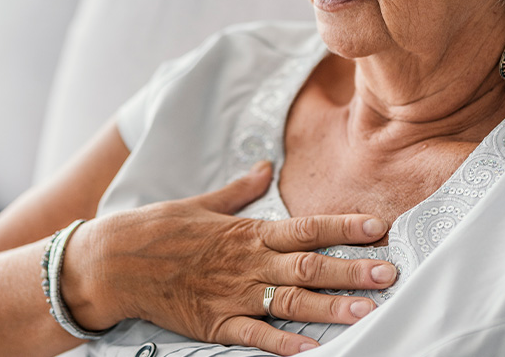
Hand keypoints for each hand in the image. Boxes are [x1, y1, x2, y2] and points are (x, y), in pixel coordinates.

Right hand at [60, 161, 397, 354]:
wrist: (114, 263)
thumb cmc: (158, 230)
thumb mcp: (202, 203)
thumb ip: (239, 190)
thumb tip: (265, 167)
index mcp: (247, 233)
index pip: (306, 228)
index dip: (344, 227)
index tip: (378, 227)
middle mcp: (247, 264)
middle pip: (310, 267)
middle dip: (352, 270)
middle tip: (390, 274)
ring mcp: (233, 295)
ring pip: (292, 303)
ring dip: (332, 308)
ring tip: (367, 312)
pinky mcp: (216, 324)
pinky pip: (256, 337)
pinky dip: (285, 345)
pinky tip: (315, 350)